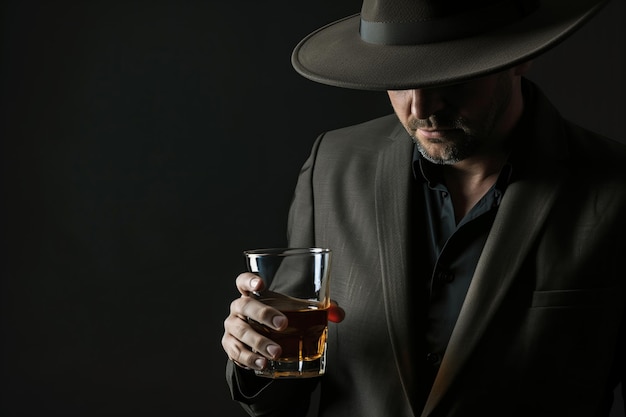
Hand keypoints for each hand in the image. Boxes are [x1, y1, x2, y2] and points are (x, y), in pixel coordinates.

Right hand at [222, 272, 344, 370]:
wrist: (258, 340)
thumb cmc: (277, 317)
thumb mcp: (294, 310)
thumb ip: (318, 309)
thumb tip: (339, 315)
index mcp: (253, 294)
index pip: (243, 281)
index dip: (249, 280)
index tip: (260, 284)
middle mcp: (239, 308)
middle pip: (245, 306)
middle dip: (263, 314)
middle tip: (283, 325)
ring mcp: (232, 327)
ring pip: (241, 331)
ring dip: (259, 342)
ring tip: (277, 352)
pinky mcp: (230, 346)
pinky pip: (237, 352)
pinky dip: (250, 359)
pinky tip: (263, 364)